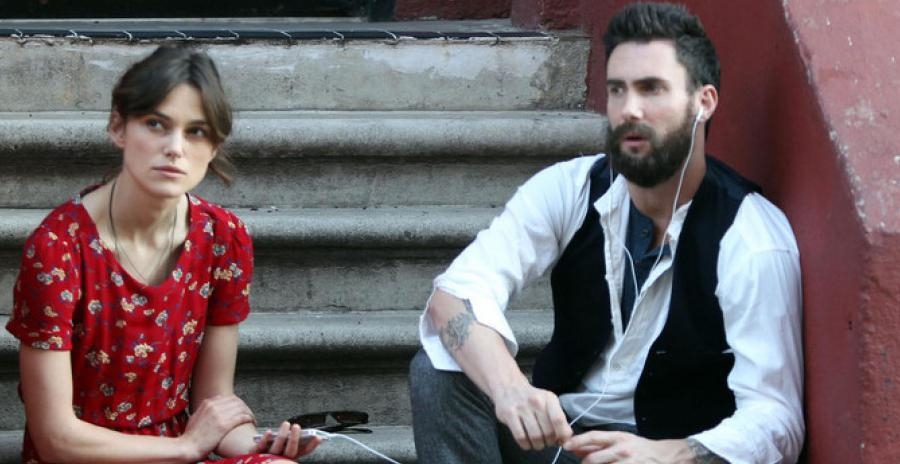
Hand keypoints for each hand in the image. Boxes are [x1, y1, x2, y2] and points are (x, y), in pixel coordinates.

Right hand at [179, 394, 255, 458]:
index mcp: (207, 403)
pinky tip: (251, 421)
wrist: (187, 447)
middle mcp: (213, 406)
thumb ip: (205, 411)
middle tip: (249, 413)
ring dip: (249, 412)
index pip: (229, 397)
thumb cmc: (190, 436)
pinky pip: (242, 417)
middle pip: (236, 401)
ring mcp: (219, 415)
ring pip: (241, 408)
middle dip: (245, 407)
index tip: (241, 408)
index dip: (238, 402)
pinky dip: (249, 418)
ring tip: (252, 418)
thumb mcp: (195, 418)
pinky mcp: (223, 425)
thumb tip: (211, 410)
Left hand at [253, 422, 321, 457]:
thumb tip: (306, 430)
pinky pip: (261, 447)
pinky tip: (270, 431)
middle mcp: (281, 458)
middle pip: (290, 452)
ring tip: (286, 424)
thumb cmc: (273, 445)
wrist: (254, 452)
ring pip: (277, 449)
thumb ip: (294, 439)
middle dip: (294, 439)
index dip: (311, 445)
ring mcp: (268, 457)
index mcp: (290, 455)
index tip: (318, 437)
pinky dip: (265, 439)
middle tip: (297, 426)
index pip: (303, 452)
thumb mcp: (284, 442)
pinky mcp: (256, 453)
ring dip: (282, 435)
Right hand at [492, 382, 572, 449]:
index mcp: (549, 398)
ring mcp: (521, 408)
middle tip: (546, 442)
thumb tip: (565, 440)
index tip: (561, 440)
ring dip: (538, 445)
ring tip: (537, 443)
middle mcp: (536, 401)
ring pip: (535, 436)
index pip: (558, 419)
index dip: (562, 435)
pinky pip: (520, 437)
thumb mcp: (548, 403)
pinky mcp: (508, 414)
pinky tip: (527, 442)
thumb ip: (558, 419)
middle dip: (549, 442)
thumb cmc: (532, 398)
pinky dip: (526, 444)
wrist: (509, 387)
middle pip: (547, 432)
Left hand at [563, 432, 691, 463]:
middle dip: (584, 463)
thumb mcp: (622, 440)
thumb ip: (601, 444)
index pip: (593, 437)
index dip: (578, 441)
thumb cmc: (640, 448)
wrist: (665, 457)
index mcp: (618, 437)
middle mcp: (622, 450)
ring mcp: (627, 463)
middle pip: (592, 459)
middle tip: (584, 463)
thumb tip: (578, 447)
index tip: (566, 445)